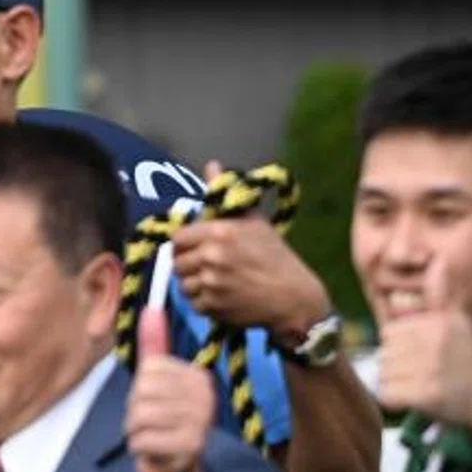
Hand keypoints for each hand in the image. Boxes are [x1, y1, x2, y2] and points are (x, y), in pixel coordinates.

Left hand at [126, 308, 214, 471]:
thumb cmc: (165, 423)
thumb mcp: (158, 382)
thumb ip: (155, 346)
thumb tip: (151, 307)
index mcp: (198, 377)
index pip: (148, 371)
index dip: (140, 390)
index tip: (156, 405)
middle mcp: (205, 397)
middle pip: (142, 392)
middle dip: (135, 413)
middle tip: (152, 427)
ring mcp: (201, 422)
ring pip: (140, 416)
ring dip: (136, 433)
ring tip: (153, 440)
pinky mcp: (191, 448)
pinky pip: (143, 440)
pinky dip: (140, 449)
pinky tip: (155, 454)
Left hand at [172, 162, 332, 344]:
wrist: (294, 296)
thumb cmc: (274, 255)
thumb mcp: (252, 219)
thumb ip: (225, 192)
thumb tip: (211, 164)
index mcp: (218, 232)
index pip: (178, 238)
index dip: (184, 243)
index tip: (195, 247)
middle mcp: (211, 256)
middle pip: (177, 262)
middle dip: (188, 264)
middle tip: (205, 266)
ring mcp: (212, 284)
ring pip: (183, 285)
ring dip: (194, 284)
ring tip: (214, 282)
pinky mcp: (214, 307)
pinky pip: (194, 304)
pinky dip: (203, 303)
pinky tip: (220, 297)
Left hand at [373, 259, 471, 437]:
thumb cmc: (468, 361)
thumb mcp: (458, 323)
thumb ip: (441, 296)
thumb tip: (439, 262)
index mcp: (437, 324)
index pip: (390, 332)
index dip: (399, 347)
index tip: (420, 357)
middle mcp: (434, 342)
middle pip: (385, 353)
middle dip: (396, 367)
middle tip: (420, 375)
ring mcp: (430, 369)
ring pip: (384, 373)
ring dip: (396, 384)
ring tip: (420, 386)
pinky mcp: (426, 395)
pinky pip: (387, 394)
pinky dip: (395, 400)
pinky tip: (414, 400)